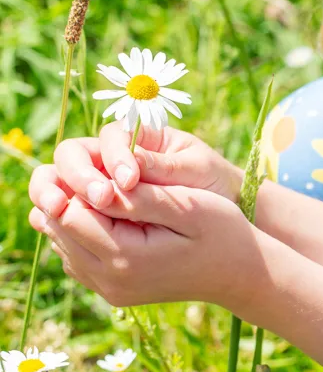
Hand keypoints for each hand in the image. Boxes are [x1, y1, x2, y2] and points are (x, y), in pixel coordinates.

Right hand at [28, 121, 242, 220]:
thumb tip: (132, 162)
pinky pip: (65, 212)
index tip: (130, 182)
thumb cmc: (212, 182)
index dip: (115, 157)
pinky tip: (59, 233)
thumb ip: (164, 166)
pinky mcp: (93, 212)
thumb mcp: (196, 170)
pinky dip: (57, 220)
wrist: (221, 209)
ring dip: (53, 195)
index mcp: (138, 137)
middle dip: (77, 176)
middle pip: (72, 156)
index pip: (111, 138)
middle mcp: (110, 157)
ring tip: (58, 213)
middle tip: (99, 200)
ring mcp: (97, 184)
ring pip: (59, 182)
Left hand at [28, 181, 263, 309]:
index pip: (69, 213)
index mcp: (126, 258)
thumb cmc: (223, 231)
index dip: (81, 182)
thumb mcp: (188, 206)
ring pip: (61, 242)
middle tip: (104, 174)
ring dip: (75, 213)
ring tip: (109, 192)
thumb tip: (93, 187)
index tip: (109, 167)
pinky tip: (109, 215)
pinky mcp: (113, 292)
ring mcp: (110, 291)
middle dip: (71, 195)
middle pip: (57, 228)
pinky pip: (75, 258)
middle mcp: (110, 281)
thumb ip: (140, 197)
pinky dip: (83, 232)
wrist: (241, 273)